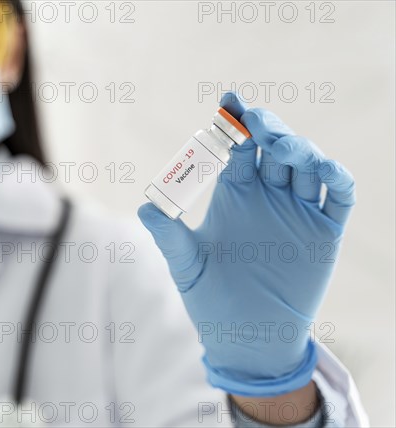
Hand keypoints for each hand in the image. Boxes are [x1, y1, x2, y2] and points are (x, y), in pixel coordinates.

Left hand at [138, 92, 355, 395]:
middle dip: (267, 129)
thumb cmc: (210, 297)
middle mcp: (268, 195)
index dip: (234, 122)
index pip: (238, 148)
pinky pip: (338, 197)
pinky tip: (324, 169)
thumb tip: (145, 207)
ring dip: (300, 149)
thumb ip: (170, 235)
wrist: (244, 336)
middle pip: (274, 147)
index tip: (228, 100)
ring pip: (307, 165)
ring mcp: (298, 211)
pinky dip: (337, 179)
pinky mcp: (323, 232)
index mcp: (235, 193)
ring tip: (281, 147)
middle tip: (255, 121)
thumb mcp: (186, 264)